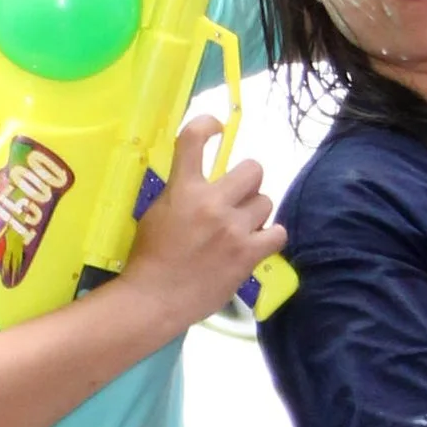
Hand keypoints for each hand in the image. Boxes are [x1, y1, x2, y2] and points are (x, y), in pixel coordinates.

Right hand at [121, 118, 285, 336]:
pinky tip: (256, 244)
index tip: (216, 128)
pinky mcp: (247, 254)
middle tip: (236, 200)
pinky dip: (269, 237)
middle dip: (246, 183)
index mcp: (183, 189)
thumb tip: (202, 184)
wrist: (154, 301)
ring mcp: (233, 229)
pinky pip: (278, 233)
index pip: (194, 137)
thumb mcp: (155, 215)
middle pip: (253, 170)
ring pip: (266, 202)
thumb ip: (180, 193)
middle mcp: (212, 202)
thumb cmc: (148, 260)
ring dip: (255, 213)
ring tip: (241, 229)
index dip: (208, 124)